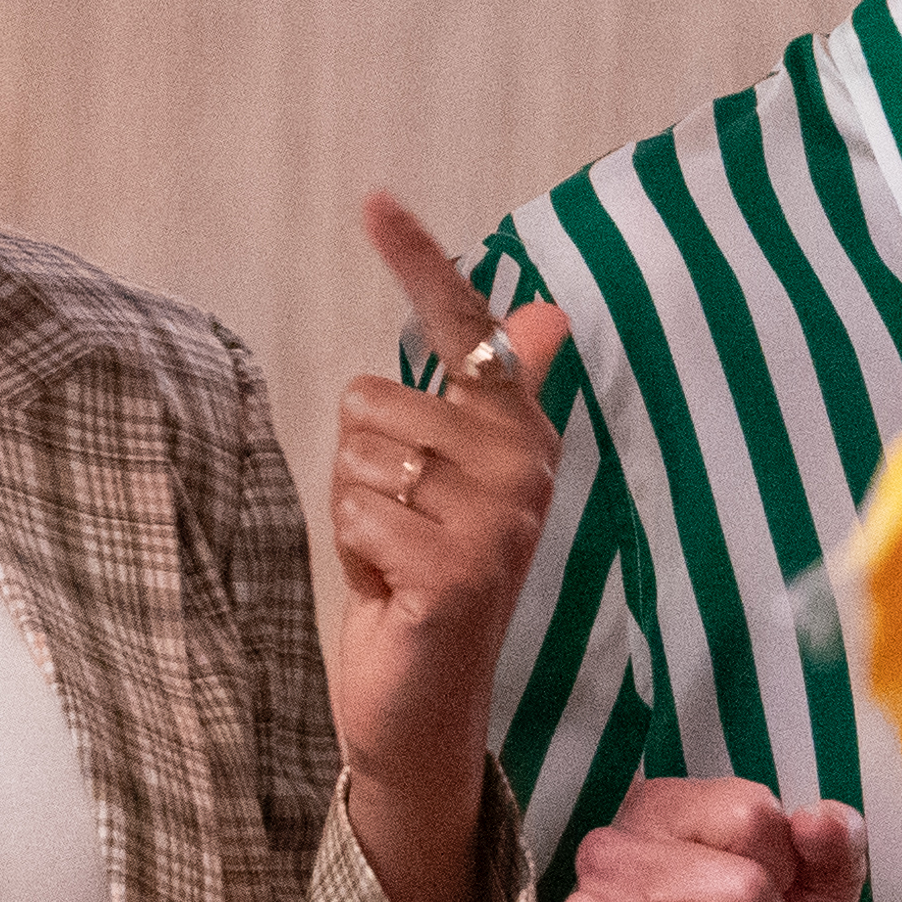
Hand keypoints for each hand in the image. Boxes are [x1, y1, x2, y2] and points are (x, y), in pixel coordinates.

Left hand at [335, 193, 575, 901]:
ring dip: (356, 512)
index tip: (373, 196)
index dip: (418, 260)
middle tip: (402, 531)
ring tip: (397, 560)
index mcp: (522, 434)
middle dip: (361, 467)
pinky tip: (392, 593)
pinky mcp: (458, 573)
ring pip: (359, 454)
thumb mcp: (453, 478)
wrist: (424, 706)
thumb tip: (545, 309)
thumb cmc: (431, 581)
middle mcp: (524, 468)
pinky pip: (359, 513)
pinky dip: (356, 556)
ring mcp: (497, 523)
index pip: (465, 327)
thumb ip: (494, 390)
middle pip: (372, 399)